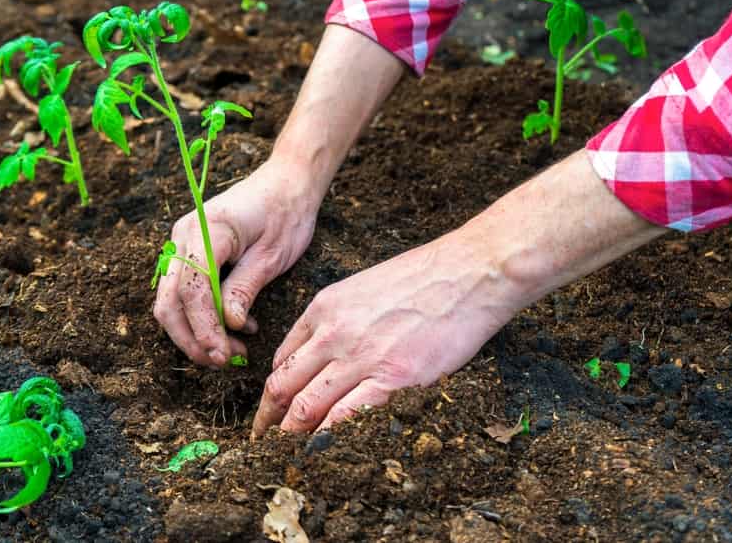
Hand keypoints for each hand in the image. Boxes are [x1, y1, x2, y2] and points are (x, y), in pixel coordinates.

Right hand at [153, 160, 320, 366]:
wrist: (287, 183)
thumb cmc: (286, 214)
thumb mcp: (273, 255)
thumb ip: (246, 288)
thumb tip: (229, 325)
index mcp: (207, 230)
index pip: (192, 290)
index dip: (204, 328)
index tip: (223, 354)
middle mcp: (184, 235)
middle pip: (169, 301)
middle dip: (192, 338)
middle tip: (224, 361)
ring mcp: (182, 242)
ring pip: (171, 300)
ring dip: (195, 331)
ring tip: (231, 350)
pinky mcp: (189, 251)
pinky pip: (183, 291)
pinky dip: (200, 315)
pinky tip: (233, 326)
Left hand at [250, 150, 664, 435]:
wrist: (469, 273)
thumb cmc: (423, 279)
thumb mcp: (363, 287)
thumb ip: (336, 318)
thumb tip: (318, 351)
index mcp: (324, 308)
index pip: (282, 359)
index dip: (272, 392)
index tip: (270, 411)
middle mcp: (333, 332)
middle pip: (284, 386)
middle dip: (268, 420)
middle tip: (262, 444)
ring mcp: (361, 356)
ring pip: (307, 405)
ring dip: (291, 436)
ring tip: (284, 458)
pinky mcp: (393, 378)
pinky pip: (346, 416)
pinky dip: (327, 439)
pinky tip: (321, 455)